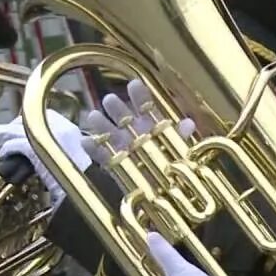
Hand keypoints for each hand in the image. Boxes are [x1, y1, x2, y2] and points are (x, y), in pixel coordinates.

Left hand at [0, 111, 91, 205]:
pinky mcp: (38, 148)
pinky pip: (17, 144)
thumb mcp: (75, 162)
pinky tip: (3, 155)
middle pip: (33, 120)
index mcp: (74, 131)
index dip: (34, 121)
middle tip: (4, 131)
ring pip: (21, 130)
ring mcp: (51, 137)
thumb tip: (42, 154)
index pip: (51, 116)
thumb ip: (62, 153)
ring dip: (7, 134)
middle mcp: (64, 129)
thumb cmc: (83, 185)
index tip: (24, 127)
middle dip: (16, 124)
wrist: (88, 194)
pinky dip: (7, 149)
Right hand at [81, 80, 195, 163]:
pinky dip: (92, 148)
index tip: (133, 84)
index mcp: (150, 125)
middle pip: (123, 117)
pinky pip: (100, 155)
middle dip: (116, 108)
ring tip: (93, 116)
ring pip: (109, 133)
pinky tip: (85, 141)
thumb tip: (189, 123)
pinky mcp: (111, 163)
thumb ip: (180, 137)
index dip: (140, 95)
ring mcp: (121, 147)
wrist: (162, 191)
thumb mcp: (178, 150)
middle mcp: (134, 133)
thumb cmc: (170, 165)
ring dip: (101, 125)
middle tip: (110, 100)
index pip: (145, 106)